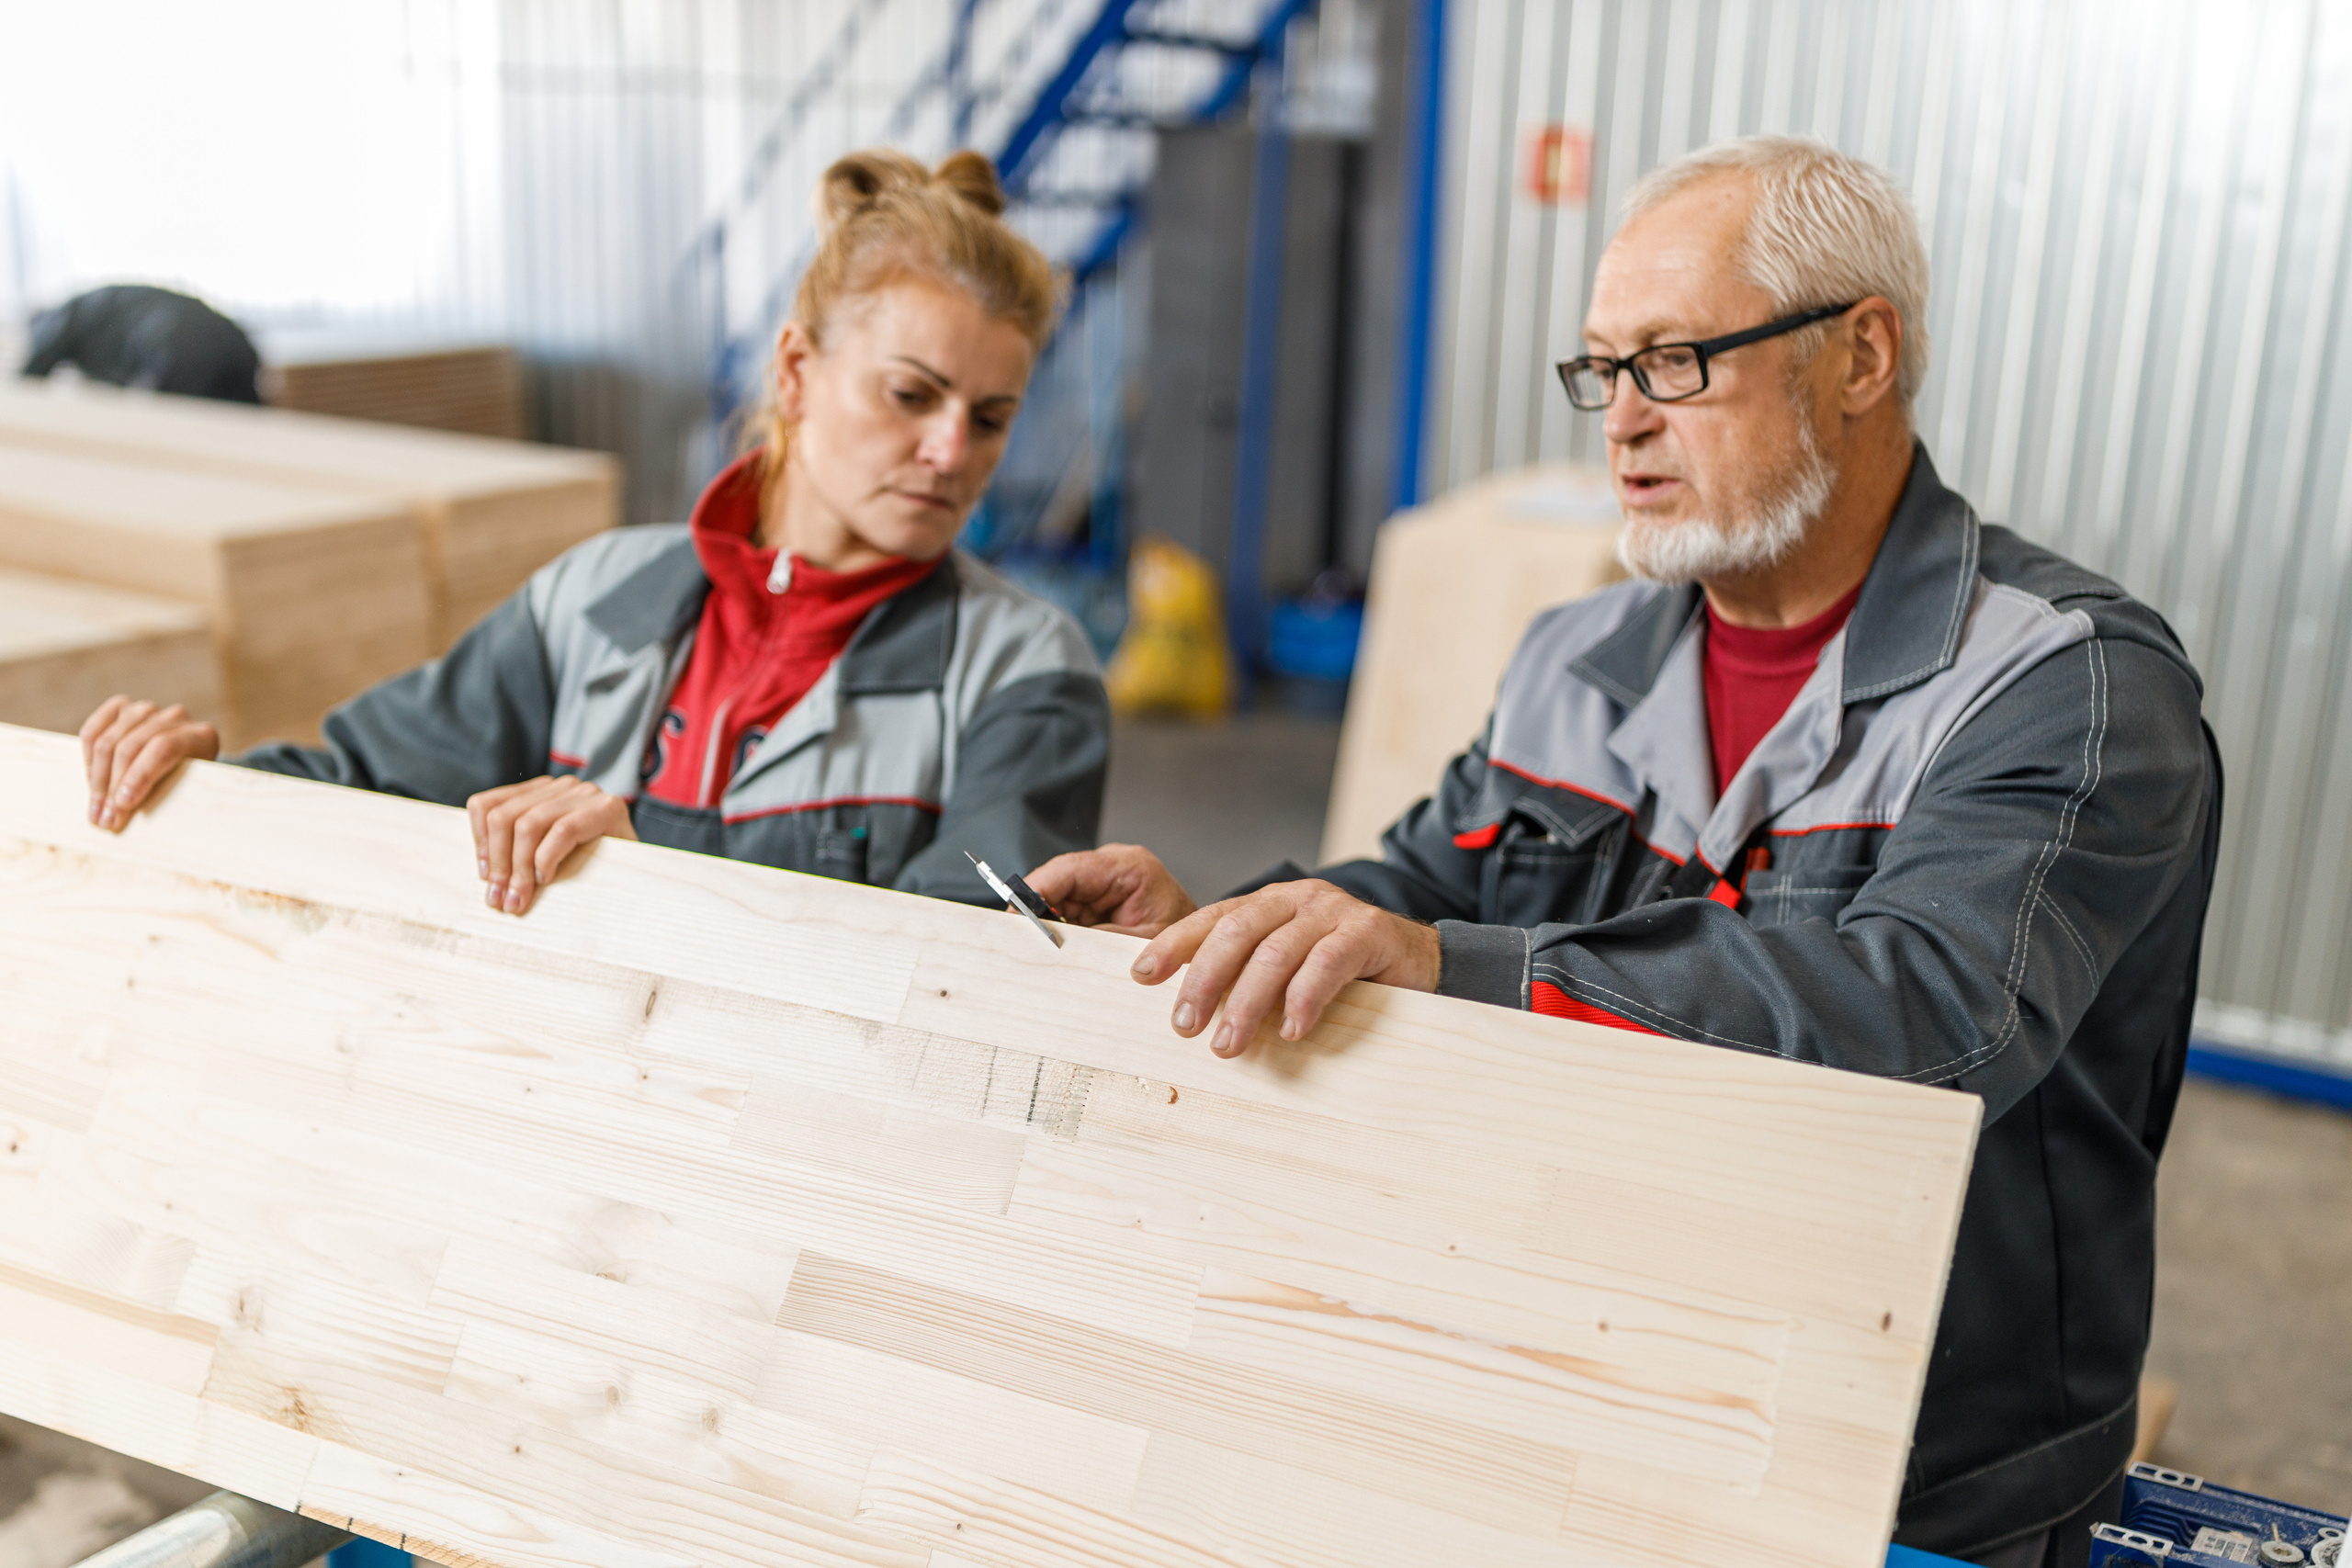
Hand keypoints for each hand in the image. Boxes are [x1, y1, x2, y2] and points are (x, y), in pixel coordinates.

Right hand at [80, 696, 219, 830]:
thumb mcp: (192, 792)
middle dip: (112, 788)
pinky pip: (92, 731)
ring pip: (108, 742)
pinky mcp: (121, 708)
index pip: (163, 748)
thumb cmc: (189, 784)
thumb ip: (171, 797)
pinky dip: (86, 759)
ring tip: (95, 810)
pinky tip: (89, 783)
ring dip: (96, 779)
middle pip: (130, 747)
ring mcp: (146, 710)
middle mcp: (175, 717)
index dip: (139, 776)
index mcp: (201, 736)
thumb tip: (127, 818)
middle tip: (105, 820)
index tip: (122, 805)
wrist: (185, 763)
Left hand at [467, 776, 636, 915]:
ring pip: (528, 824)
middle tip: (499, 900)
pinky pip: (563, 830)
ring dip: (519, 869)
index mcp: (539, 793)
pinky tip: (548, 878)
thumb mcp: (548, 856)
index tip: (485, 877)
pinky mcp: (608, 808)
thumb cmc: (595, 868)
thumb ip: (520, 853)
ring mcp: (585, 794)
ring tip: (520, 899)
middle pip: (503, 817)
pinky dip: (548, 858)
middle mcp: (560, 786)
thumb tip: (487, 879)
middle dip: (498, 864)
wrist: (648, 872)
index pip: (486, 804)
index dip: (478, 841)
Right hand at [1026, 844, 1198, 936]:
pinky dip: (1061, 930)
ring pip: (1057, 898)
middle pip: (1057, 882)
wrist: (1205, 947)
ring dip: (1050, 924)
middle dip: (1039, 910)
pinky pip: (1067, 911)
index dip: (1037, 889)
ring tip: (1047, 950)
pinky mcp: (1098, 898)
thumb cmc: (1186, 941)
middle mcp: (1113, 867)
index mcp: (1130, 866)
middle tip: (1025, 940)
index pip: (1070, 869)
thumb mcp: (1145, 943)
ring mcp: (1104, 881)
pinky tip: (1061, 948)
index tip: (1016, 912)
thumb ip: (1103, 939)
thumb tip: (1060, 941)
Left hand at [1130, 879, 1441, 1056]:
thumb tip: (1191, 1016)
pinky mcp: (1369, 932)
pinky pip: (1327, 964)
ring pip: (1276, 952)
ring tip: (1228, 1045)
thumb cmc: (1344, 973)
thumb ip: (1248, 978)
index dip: (1174, 944)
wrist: (1420, 961)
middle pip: (1236, 932)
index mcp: (1268, 904)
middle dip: (1204, 980)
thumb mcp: (1287, 969)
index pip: (1212, 919)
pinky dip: (1304, 999)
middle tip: (1184, 1026)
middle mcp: (1295, 900)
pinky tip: (1291, 1031)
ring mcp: (1333, 912)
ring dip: (1247, 1003)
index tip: (1141, 975)